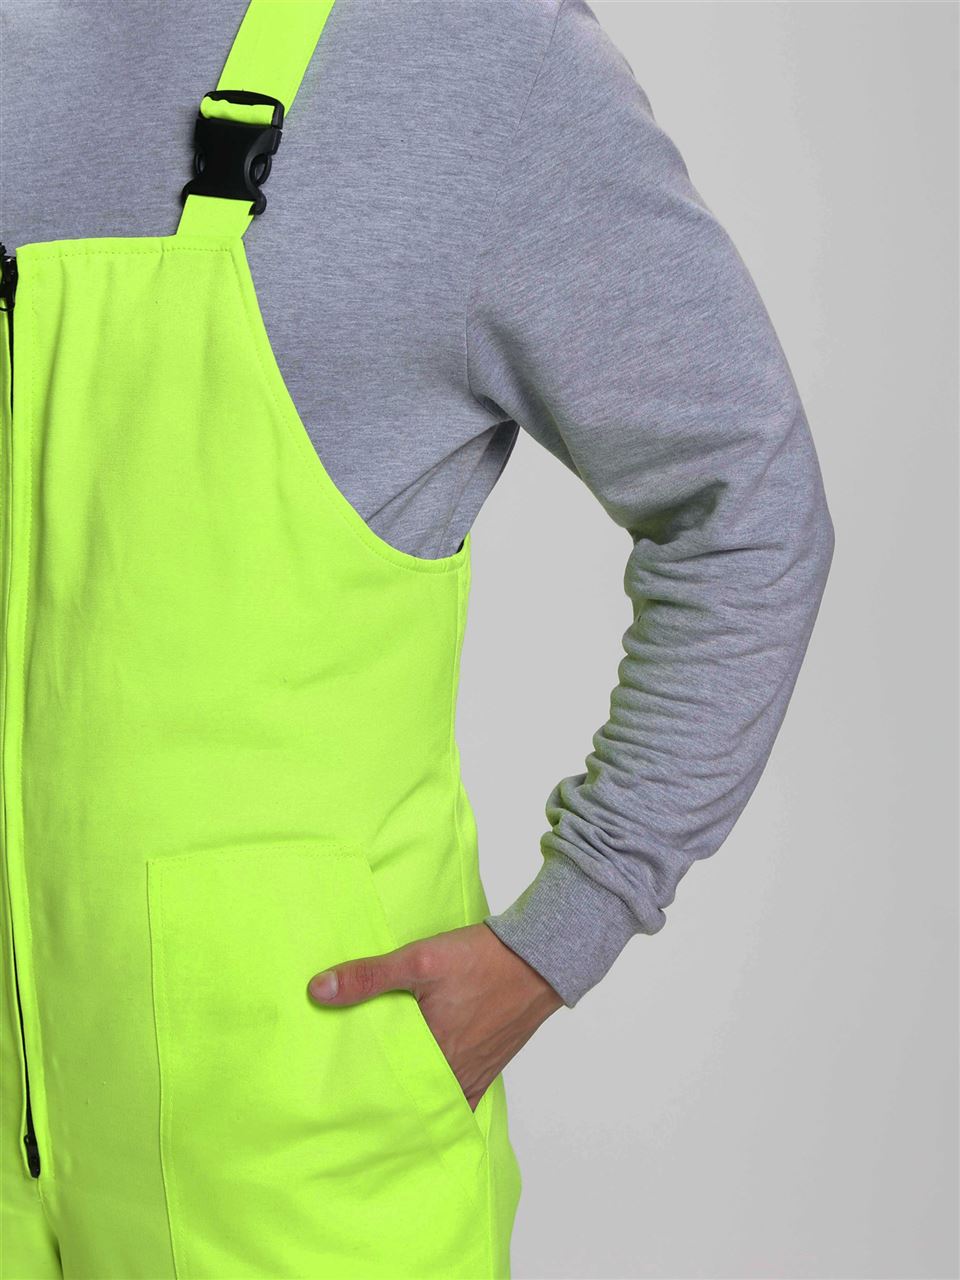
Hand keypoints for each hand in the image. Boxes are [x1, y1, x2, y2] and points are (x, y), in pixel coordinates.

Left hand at [307, 923, 564, 1109]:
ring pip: (433, 1101)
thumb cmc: (480, 958)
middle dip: (381, 1101)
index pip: (385, 1088)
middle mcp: (453, 1072)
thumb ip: (369, 976)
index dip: (359, 1095)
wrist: (537, 957)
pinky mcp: (489, 1067)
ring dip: (410, 1102)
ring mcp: (474, 1073)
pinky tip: (426, 1102)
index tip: (333, 1101)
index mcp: (432, 1052)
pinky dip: (443, 1104)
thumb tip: (318, 990)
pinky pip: (462, 1099)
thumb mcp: (419, 958)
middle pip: (408, 1098)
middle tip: (348, 1105)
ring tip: (380, 1103)